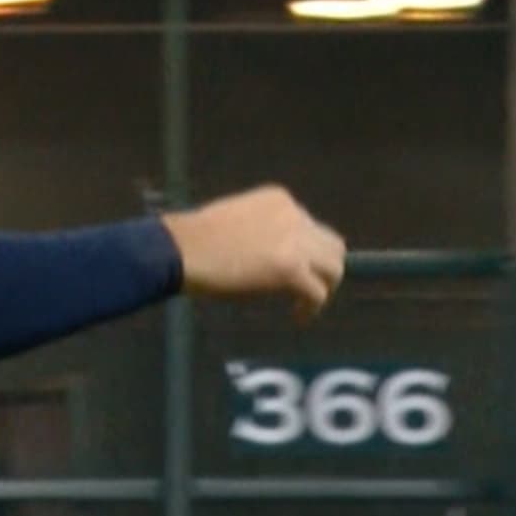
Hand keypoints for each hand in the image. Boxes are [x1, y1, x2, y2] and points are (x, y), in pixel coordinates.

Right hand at [162, 185, 346, 318]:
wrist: (182, 249)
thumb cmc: (196, 239)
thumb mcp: (237, 219)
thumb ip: (263, 229)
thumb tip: (274, 255)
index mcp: (279, 199)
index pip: (310, 226)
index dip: (305, 251)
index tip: (292, 269)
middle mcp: (295, 214)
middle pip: (331, 244)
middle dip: (323, 267)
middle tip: (307, 287)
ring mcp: (295, 241)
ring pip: (334, 267)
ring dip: (324, 286)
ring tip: (305, 303)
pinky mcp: (291, 269)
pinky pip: (317, 293)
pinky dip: (311, 308)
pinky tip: (298, 316)